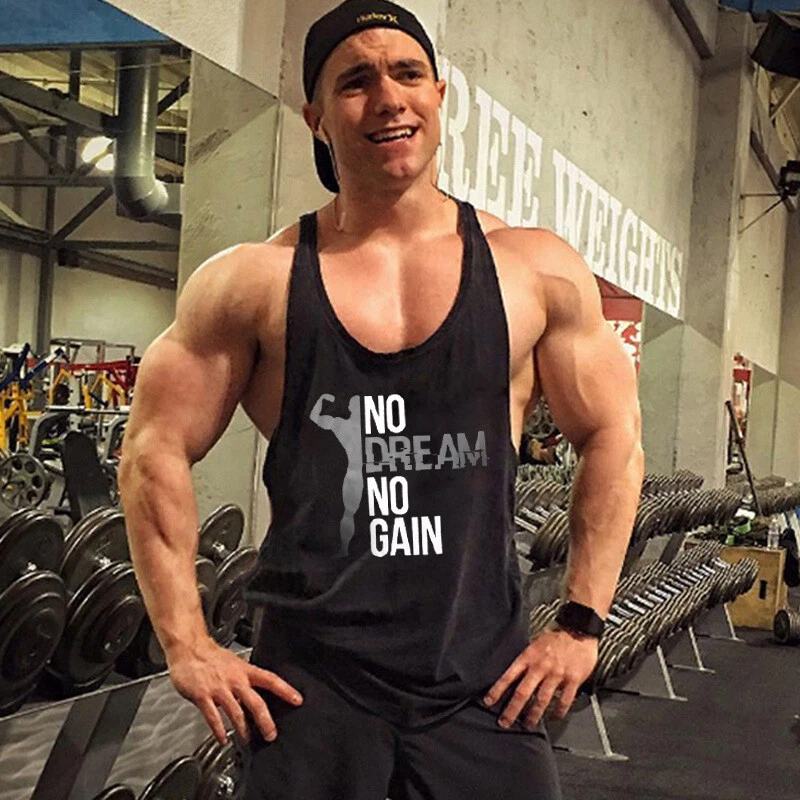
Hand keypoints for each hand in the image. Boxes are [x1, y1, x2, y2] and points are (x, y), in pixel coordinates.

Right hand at [167, 635, 303, 745]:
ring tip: (247, 739)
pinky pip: (213, 717)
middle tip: (271, 734)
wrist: (189, 648)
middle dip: (265, 721)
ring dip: (243, 730)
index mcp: (244, 671)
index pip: (270, 679)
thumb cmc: (211, 656)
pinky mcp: (202, 696)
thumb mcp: (234, 663)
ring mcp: (219, 689)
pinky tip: (223, 738)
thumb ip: (243, 679)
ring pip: (236, 713)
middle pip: (256, 702)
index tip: (297, 700)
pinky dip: (219, 730)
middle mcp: (234, 680)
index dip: (285, 690)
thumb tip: (254, 693)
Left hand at [482, 628, 597, 729]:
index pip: (508, 676)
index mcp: (529, 656)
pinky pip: (564, 700)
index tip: (488, 701)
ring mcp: (557, 674)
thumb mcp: (535, 643)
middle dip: (512, 710)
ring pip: (542, 700)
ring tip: (528, 724)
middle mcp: (541, 667)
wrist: (579, 629)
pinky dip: (559, 711)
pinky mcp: (573, 680)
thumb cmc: (556, 636)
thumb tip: (516, 675)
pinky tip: (555, 717)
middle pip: (522, 692)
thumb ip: (527, 660)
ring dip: (533, 715)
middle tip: (504, 722)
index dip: (497, 690)